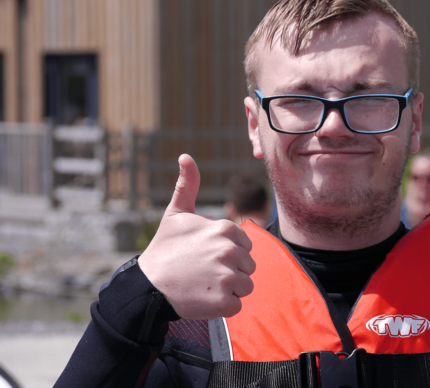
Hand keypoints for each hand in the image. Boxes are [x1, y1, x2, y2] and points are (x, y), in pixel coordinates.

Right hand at [138, 154, 255, 318]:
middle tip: (204, 272)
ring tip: (205, 284)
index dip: (229, 253)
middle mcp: (230, 250)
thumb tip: (186, 156)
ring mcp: (227, 276)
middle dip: (231, 271)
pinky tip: (204, 298)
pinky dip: (223, 306)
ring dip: (229, 289)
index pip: (246, 246)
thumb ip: (187, 185)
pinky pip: (237, 305)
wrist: (147, 285)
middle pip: (248, 266)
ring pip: (245, 286)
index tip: (207, 256)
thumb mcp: (176, 213)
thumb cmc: (165, 248)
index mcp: (225, 229)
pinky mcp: (223, 302)